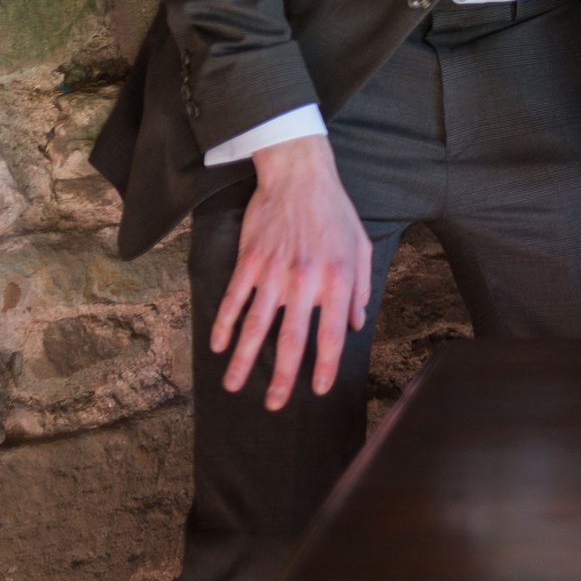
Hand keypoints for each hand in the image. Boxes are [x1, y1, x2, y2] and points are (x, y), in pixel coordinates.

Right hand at [213, 134, 371, 410]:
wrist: (301, 176)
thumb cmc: (335, 212)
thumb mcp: (361, 247)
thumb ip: (360, 289)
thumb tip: (357, 325)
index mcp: (338, 280)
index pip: (332, 335)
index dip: (324, 367)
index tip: (317, 390)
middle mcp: (306, 281)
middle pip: (291, 340)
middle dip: (280, 378)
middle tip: (272, 405)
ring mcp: (275, 272)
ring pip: (256, 326)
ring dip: (243, 360)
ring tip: (232, 386)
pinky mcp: (250, 262)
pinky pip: (235, 300)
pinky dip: (224, 325)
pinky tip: (218, 345)